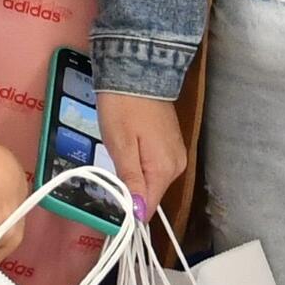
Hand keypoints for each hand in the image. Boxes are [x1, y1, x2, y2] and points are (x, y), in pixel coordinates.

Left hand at [93, 89, 188, 209]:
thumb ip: (131, 180)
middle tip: (108, 169)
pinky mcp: (171, 145)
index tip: (107, 202)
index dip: (127, 210)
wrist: (137, 72)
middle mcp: (177, 166)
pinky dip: (139, 163)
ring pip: (151, 180)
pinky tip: (128, 147)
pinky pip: (154, 166)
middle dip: (128, 190)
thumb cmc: (123, 108)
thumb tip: (138, 213)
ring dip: (132, 176)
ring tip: (117, 154)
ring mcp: (176, 154)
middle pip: (149, 194)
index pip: (147, 207)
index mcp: (165, 170)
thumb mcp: (121, 145)